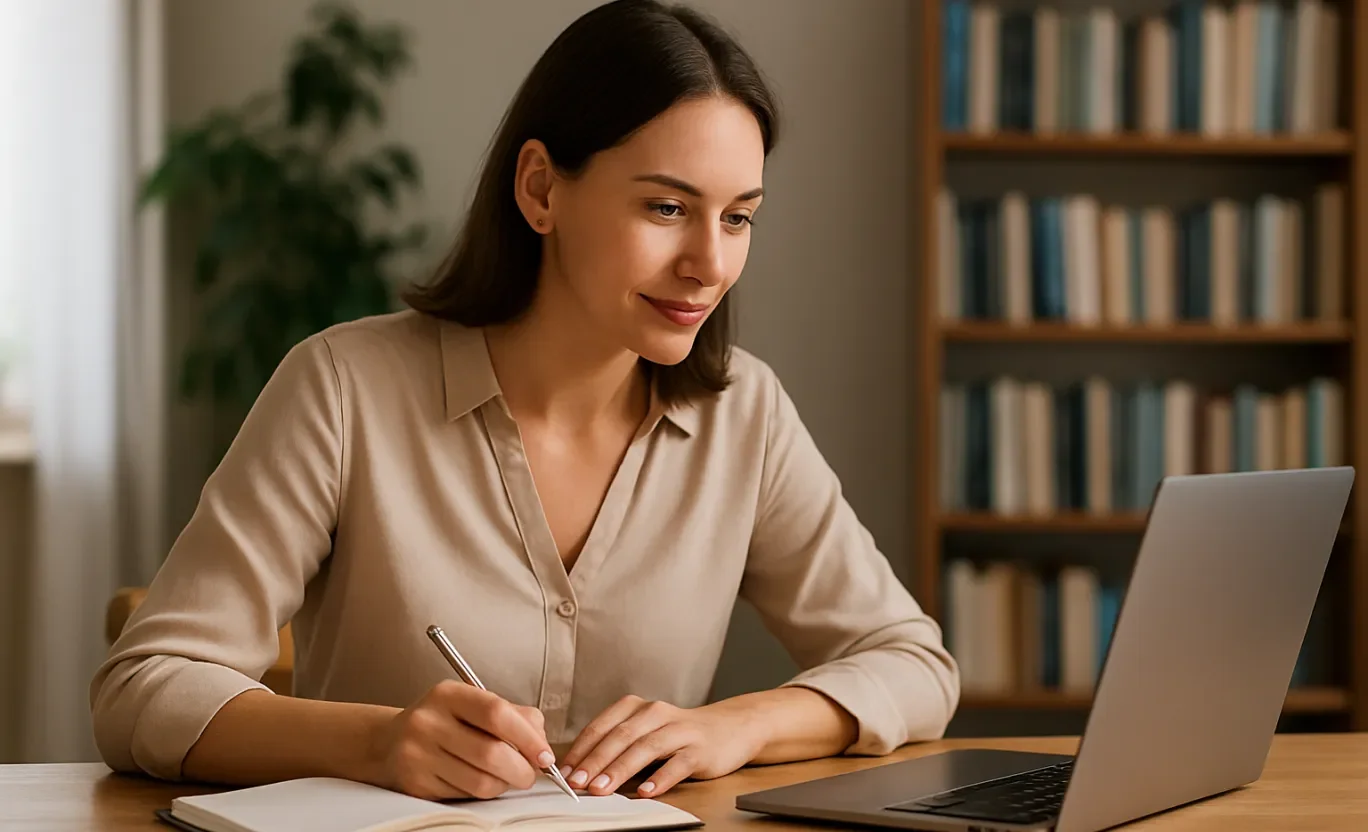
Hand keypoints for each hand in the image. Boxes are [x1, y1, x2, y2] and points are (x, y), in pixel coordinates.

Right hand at [368, 680, 554, 799]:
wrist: (390, 743)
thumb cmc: (444, 722)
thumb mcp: (472, 705)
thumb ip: (513, 715)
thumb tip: (542, 740)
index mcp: (448, 694)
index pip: (497, 713)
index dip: (529, 737)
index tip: (545, 755)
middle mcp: (428, 721)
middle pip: (492, 753)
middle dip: (522, 769)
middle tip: (530, 773)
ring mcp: (418, 754)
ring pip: (481, 781)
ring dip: (504, 784)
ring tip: (507, 777)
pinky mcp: (416, 783)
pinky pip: (465, 795)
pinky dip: (483, 792)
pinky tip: (480, 780)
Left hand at [558, 695, 762, 797]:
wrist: (729, 728)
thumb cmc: (679, 734)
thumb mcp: (646, 731)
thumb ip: (618, 744)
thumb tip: (580, 770)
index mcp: (638, 707)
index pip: (603, 726)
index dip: (582, 748)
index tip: (564, 771)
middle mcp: (657, 713)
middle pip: (621, 736)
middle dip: (596, 760)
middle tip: (577, 783)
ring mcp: (680, 730)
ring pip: (646, 747)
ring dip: (621, 768)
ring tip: (602, 788)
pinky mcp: (700, 749)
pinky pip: (678, 764)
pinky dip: (660, 778)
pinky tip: (645, 791)